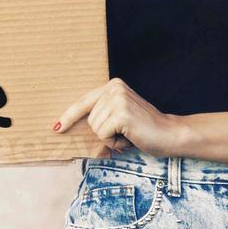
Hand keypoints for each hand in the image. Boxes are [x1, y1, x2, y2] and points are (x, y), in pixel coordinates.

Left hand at [52, 77, 182, 157]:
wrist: (171, 134)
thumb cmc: (144, 130)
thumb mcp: (120, 116)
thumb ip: (101, 115)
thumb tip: (67, 127)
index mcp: (113, 86)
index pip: (84, 101)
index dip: (69, 116)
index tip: (57, 127)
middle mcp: (114, 88)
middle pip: (89, 119)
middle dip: (104, 132)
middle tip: (126, 132)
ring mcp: (118, 100)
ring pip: (95, 128)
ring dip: (110, 138)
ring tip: (129, 134)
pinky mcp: (121, 114)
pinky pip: (103, 135)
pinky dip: (115, 142)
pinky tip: (130, 138)